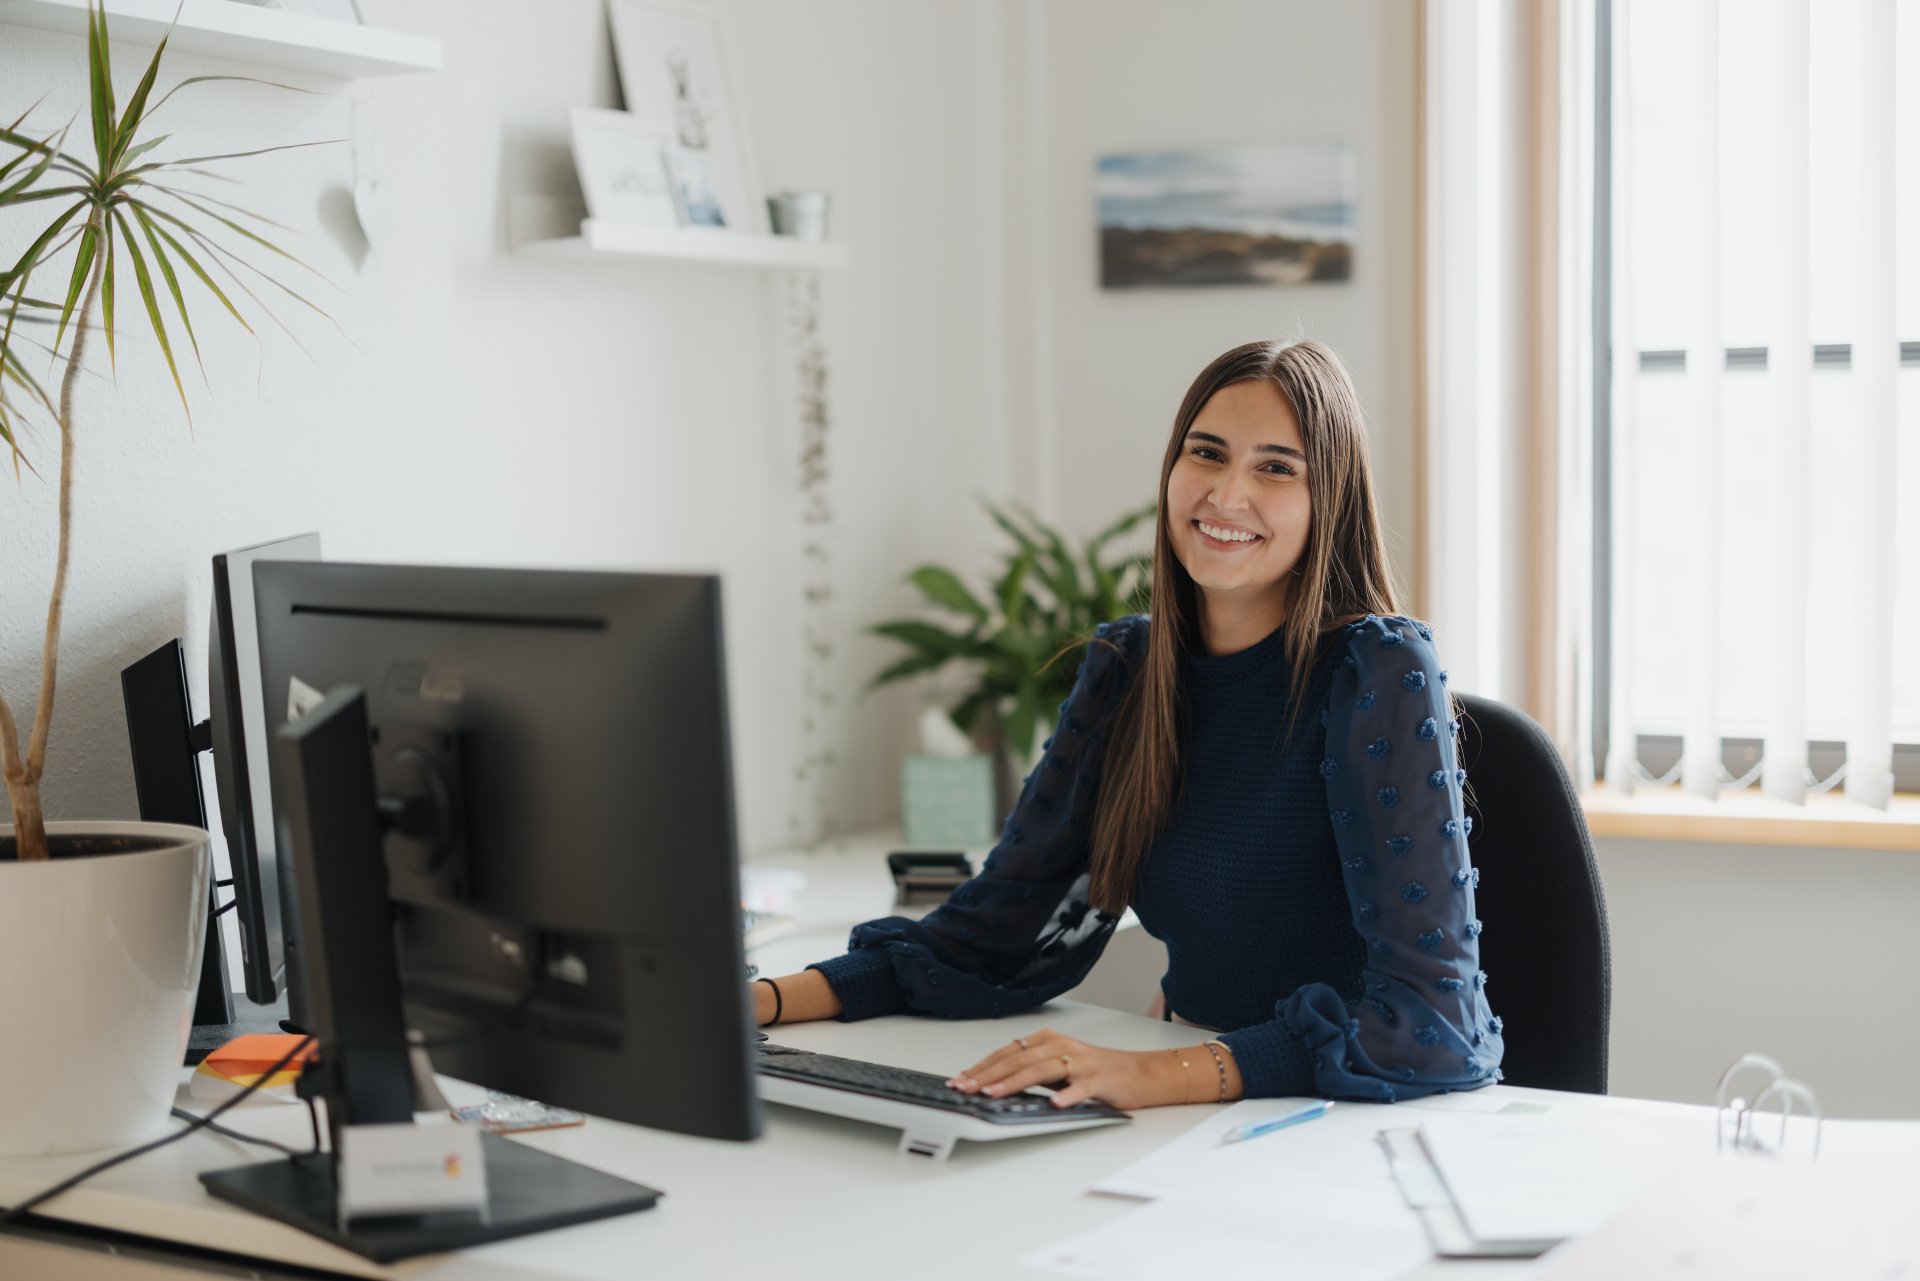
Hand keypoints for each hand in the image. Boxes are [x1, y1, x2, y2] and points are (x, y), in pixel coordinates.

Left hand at [947, 1027, 1186, 1110]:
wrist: (1142, 1074)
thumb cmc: (1098, 1072)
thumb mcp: (1059, 1068)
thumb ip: (1031, 1073)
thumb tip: (993, 1085)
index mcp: (1048, 1041)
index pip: (1007, 1053)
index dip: (981, 1066)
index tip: (960, 1080)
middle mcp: (1062, 1046)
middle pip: (1018, 1059)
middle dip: (988, 1074)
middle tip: (966, 1088)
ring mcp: (1081, 1061)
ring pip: (1042, 1070)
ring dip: (1016, 1082)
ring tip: (994, 1093)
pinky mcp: (1100, 1079)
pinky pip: (1081, 1086)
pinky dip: (1068, 1094)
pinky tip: (1055, 1103)